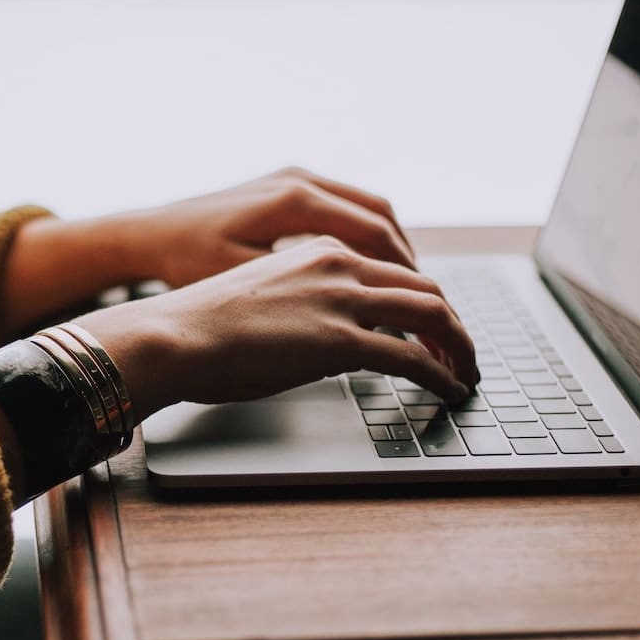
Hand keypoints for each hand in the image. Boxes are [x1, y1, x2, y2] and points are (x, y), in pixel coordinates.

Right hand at [75, 236, 476, 421]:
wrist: (173, 334)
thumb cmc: (200, 324)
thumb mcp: (260, 298)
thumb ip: (302, 306)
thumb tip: (322, 340)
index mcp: (318, 250)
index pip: (391, 269)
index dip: (422, 299)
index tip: (431, 326)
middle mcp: (338, 264)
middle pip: (424, 286)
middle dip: (452, 323)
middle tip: (462, 351)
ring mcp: (341, 299)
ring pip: (432, 314)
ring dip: (458, 346)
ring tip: (466, 372)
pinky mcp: (340, 340)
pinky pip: (413, 357)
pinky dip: (441, 373)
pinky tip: (449, 389)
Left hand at [129, 167, 416, 287]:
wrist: (149, 234)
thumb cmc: (187, 261)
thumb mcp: (244, 281)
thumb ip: (302, 291)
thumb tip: (358, 312)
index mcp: (293, 201)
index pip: (373, 233)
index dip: (404, 271)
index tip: (421, 303)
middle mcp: (299, 180)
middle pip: (379, 215)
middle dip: (406, 258)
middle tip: (424, 297)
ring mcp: (292, 178)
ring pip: (365, 207)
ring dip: (389, 244)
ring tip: (403, 284)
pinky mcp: (284, 185)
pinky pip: (343, 205)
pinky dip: (364, 234)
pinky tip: (366, 266)